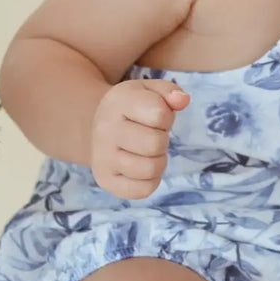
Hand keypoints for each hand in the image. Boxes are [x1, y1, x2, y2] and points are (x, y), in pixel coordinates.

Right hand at [89, 78, 189, 198]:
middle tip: (151, 136)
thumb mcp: (148, 90)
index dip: (166, 117)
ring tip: (147, 152)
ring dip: (158, 161)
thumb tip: (183, 100)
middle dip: (162, 140)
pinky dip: (151, 181)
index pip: (159, 114)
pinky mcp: (105, 180)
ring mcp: (102, 157)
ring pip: (150, 169)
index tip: (155, 116)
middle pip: (155, 144)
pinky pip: (143, 190)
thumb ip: (170, 91)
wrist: (96, 126)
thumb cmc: (131, 107)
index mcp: (118, 103)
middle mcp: (105, 130)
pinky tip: (142, 167)